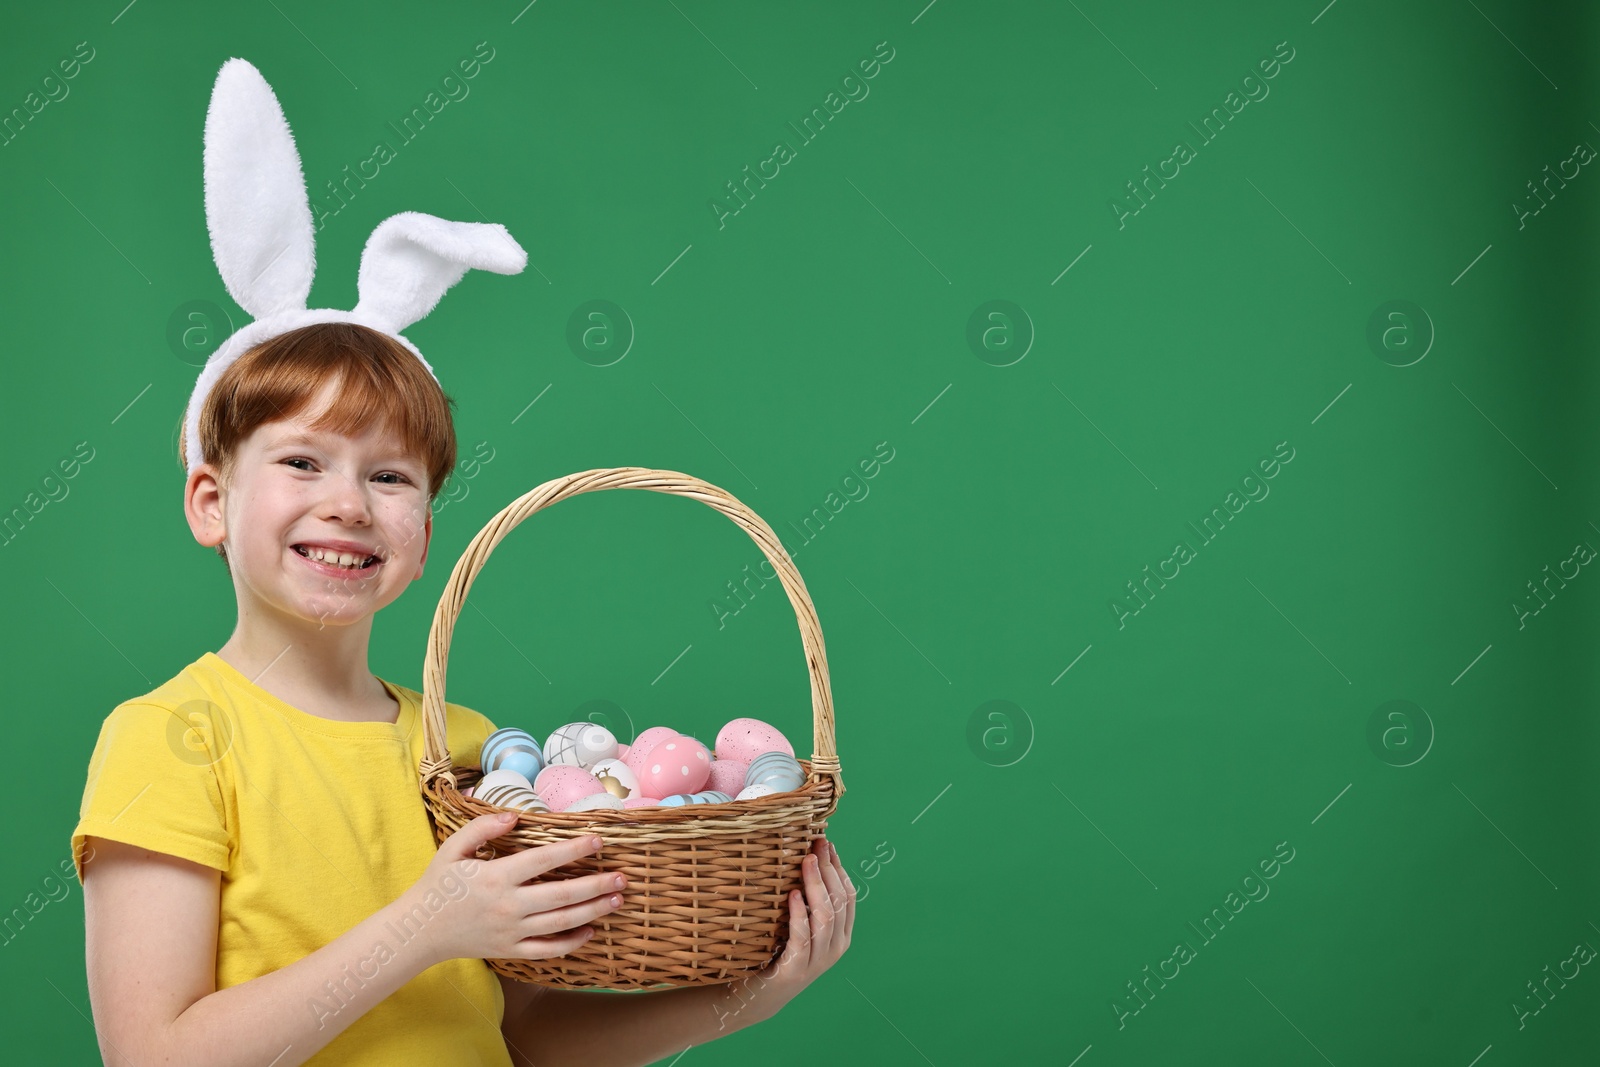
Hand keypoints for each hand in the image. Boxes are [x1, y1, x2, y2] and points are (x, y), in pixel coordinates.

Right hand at [405, 812, 626, 967]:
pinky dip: (572, 944)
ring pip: (561, 924)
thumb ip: (482, 828)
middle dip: (596, 885)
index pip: (543, 860)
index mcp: (496, 877)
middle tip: (622, 877)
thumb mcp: (453, 849)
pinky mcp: (510, 951)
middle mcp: (508, 906)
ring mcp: (511, 932)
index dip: (573, 850)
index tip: (598, 841)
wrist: (419, 932)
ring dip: (592, 912)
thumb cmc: (438, 885)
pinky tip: (590, 931)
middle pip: (561, 895)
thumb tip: (514, 815)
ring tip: (616, 900)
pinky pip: (547, 951)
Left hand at [747, 836, 854, 1017]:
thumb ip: (808, 899)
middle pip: (839, 901)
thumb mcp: (799, 923)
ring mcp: (818, 961)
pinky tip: (793, 895)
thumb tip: (807, 854)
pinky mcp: (797, 970)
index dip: (838, 867)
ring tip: (805, 861)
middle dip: (828, 869)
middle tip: (815, 844)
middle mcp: (835, 948)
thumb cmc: (777, 949)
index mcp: (840, 934)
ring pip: (825, 916)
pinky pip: (802, 938)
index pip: (848, 895)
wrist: (759, 994)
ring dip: (816, 885)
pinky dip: (799, 914)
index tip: (826, 843)